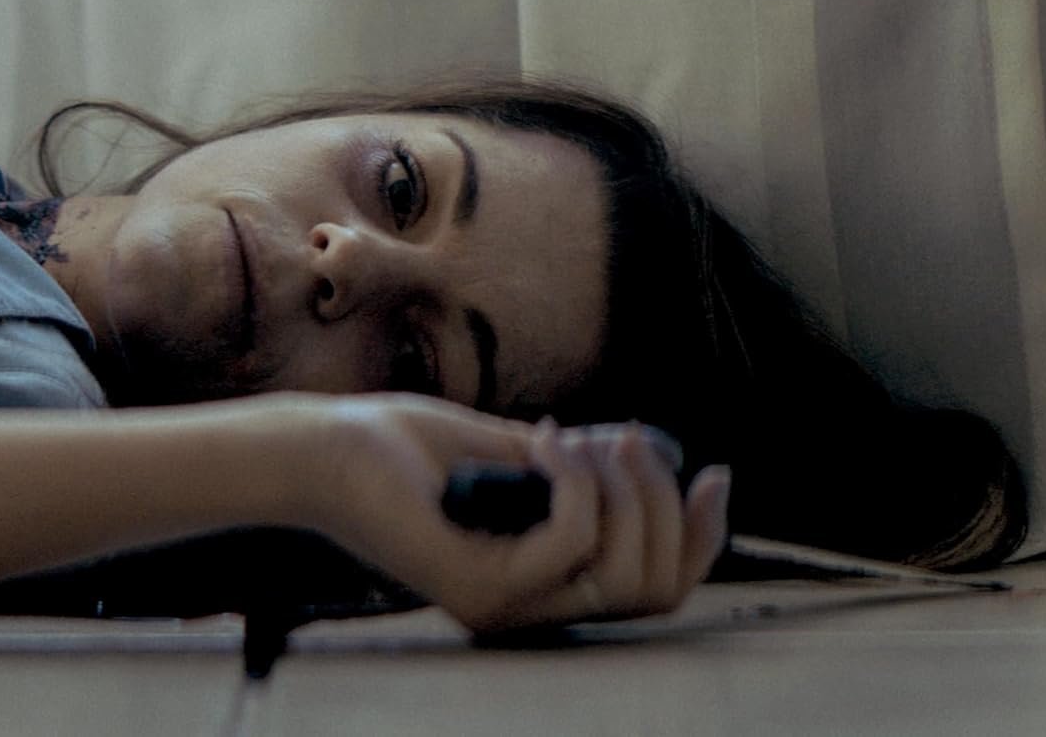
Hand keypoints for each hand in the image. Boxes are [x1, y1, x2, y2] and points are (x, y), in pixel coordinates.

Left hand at [302, 393, 729, 632]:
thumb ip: (585, 469)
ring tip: (574, 433)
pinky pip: (573, 538)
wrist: (332, 452)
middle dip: (662, 501)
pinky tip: (539, 438)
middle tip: (625, 436)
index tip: (713, 473)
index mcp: (547, 585)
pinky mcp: (483, 587)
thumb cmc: (413, 450)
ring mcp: (508, 607)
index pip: (656, 592)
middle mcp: (533, 612)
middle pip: (656, 586)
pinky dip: (572, 477)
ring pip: (623, 566)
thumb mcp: (519, 455)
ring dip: (618, 484)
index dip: (700, 538)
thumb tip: (659, 459)